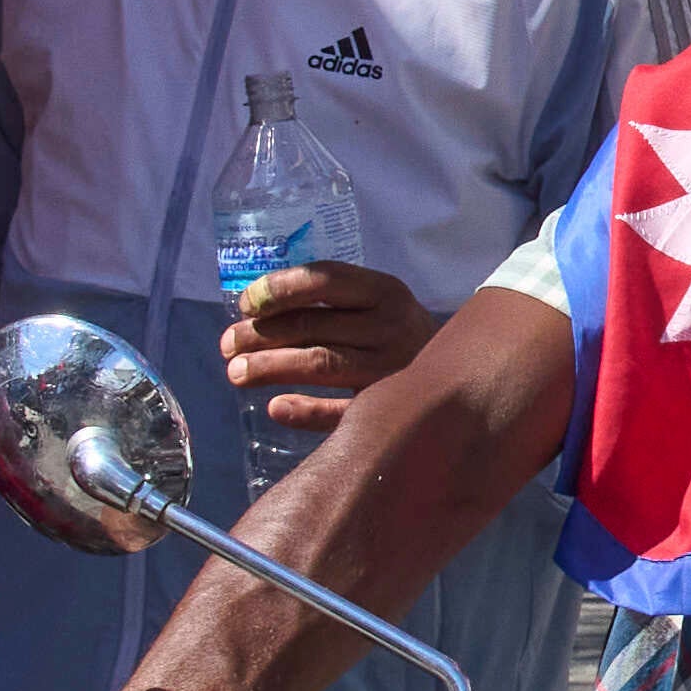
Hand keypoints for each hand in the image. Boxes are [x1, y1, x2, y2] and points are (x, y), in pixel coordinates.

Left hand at [222, 257, 437, 432]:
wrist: (464, 374)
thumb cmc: (394, 333)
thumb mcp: (373, 303)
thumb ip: (327, 301)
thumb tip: (252, 306)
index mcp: (385, 290)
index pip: (325, 279)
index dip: (278, 289)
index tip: (244, 305)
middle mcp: (392, 325)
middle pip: (313, 325)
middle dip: (261, 335)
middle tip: (226, 346)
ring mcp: (394, 368)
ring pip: (322, 363)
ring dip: (272, 367)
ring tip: (235, 374)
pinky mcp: (391, 407)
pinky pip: (341, 411)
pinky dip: (306, 411)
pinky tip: (274, 408)